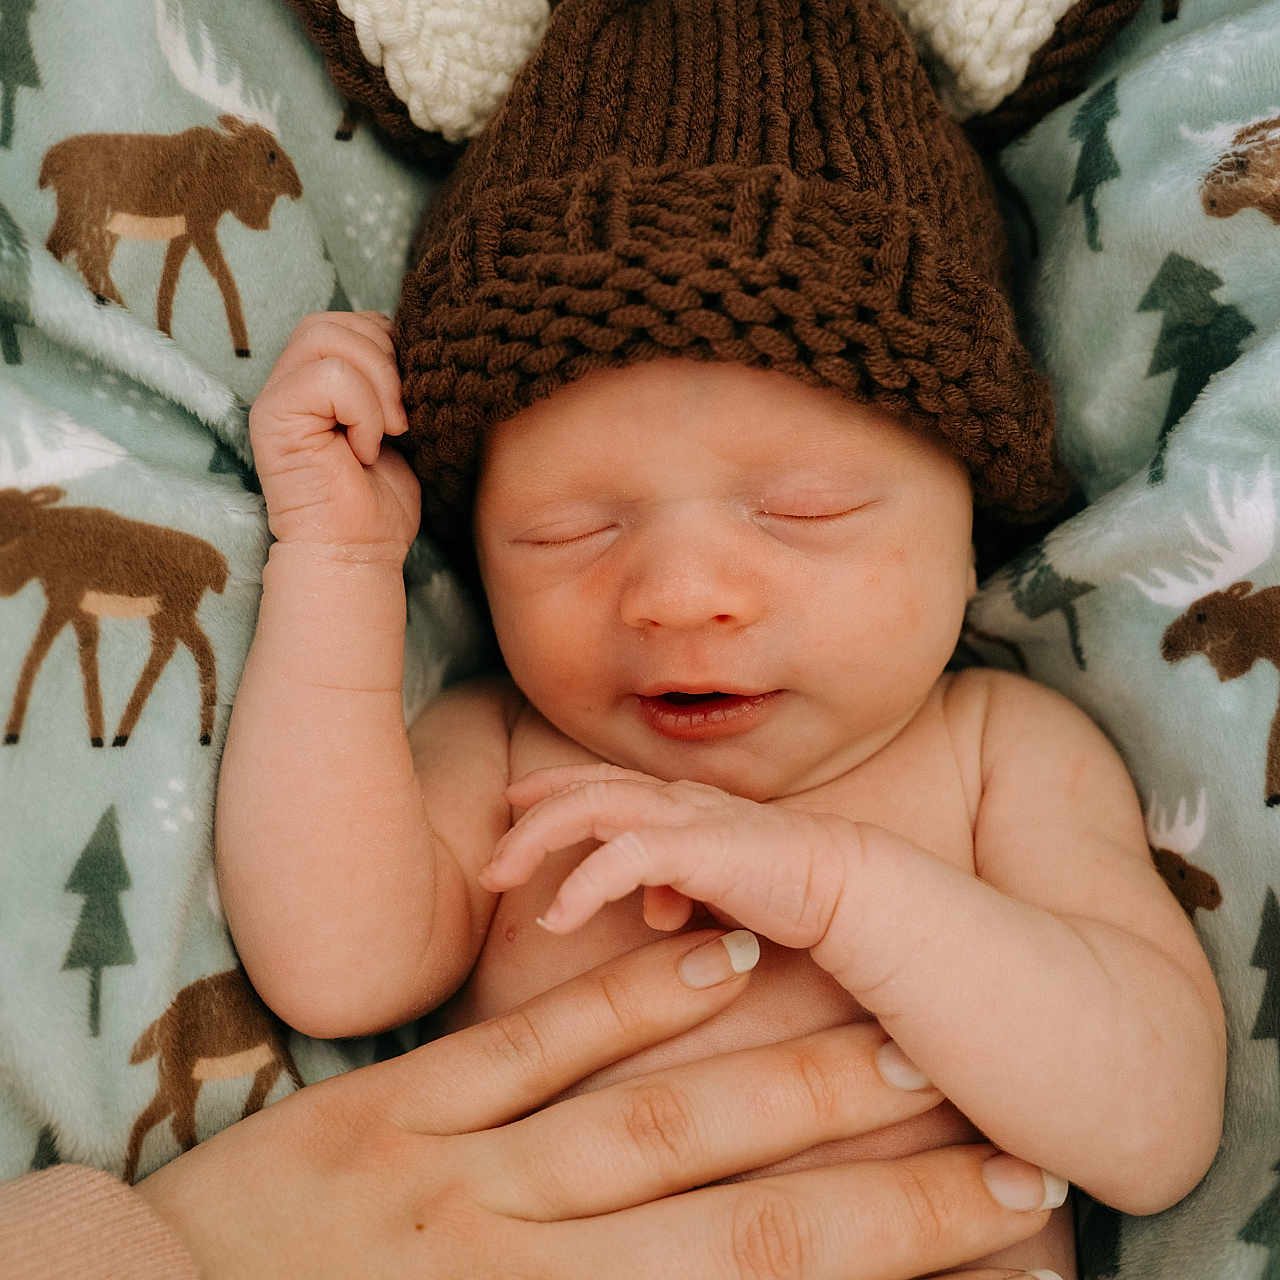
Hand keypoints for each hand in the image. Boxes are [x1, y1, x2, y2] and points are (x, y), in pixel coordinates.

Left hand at [135, 932, 1058, 1277]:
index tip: (1012, 1241)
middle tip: (1012, 1162)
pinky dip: (635, 1001)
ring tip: (901, 1047)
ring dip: (786, 1083)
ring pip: (654, 1121)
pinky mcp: (396, 1112)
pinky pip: (536, 1048)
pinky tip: (717, 954)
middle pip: (741, 1227)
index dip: (897, 1277)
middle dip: (884, 1196)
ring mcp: (458, 1175)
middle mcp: (521, 1266)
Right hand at [249, 311, 420, 551]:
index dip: (392, 349)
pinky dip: (363, 413)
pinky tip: (364, 451)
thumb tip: (420, 342)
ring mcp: (276, 396)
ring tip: (385, 433)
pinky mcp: (271, 417)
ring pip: (329, 338)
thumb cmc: (380, 502)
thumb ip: (395, 378)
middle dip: (386, 361)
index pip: (354, 322)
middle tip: (401, 419)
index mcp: (319, 378)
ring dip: (377, 386)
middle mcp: (290, 380)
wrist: (358, 554)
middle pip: (335, 320)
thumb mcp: (399, 425)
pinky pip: (330, 378)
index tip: (409, 403)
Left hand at [483, 763, 857, 950]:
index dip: (556, 789)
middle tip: (492, 854)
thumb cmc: (787, 887)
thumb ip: (680, 887)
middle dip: (531, 815)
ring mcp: (687, 819)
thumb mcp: (718, 886)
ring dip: (538, 838)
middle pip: (586, 787)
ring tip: (501, 875)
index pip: (606, 781)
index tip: (516, 806)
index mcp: (682, 805)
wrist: (849, 889)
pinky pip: (622, 857)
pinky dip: (582, 885)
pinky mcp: (698, 850)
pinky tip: (556, 918)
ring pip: (591, 807)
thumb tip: (653, 910)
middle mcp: (678, 801)